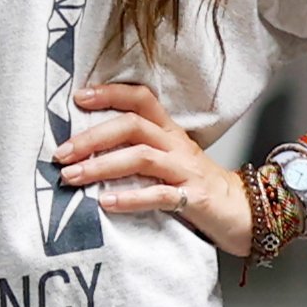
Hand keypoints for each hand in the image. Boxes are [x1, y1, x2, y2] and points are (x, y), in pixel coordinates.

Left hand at [57, 83, 253, 252]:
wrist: (244, 212)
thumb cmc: (197, 186)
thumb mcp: (170, 159)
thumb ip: (137, 149)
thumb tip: (86, 151)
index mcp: (170, 132)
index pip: (141, 99)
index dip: (110, 93)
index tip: (79, 97)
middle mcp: (177, 146)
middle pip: (133, 126)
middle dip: (92, 137)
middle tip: (62, 153)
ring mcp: (186, 170)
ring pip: (141, 157)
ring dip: (102, 166)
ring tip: (73, 177)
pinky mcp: (194, 197)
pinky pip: (159, 194)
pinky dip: (130, 198)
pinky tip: (107, 203)